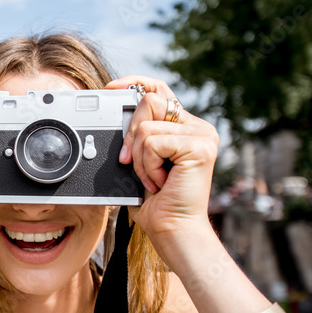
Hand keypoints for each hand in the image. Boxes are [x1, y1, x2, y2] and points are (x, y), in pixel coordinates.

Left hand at [105, 76, 219, 242]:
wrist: (171, 229)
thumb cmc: (155, 202)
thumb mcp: (139, 161)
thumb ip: (136, 136)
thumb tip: (112, 114)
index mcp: (183, 127)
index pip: (158, 89)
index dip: (134, 83)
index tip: (109, 89)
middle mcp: (197, 127)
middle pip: (149, 101)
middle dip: (129, 133)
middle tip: (128, 161)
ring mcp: (202, 135)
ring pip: (147, 126)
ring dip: (139, 158)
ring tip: (152, 179)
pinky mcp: (200, 146)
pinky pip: (153, 142)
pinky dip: (147, 165)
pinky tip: (160, 182)